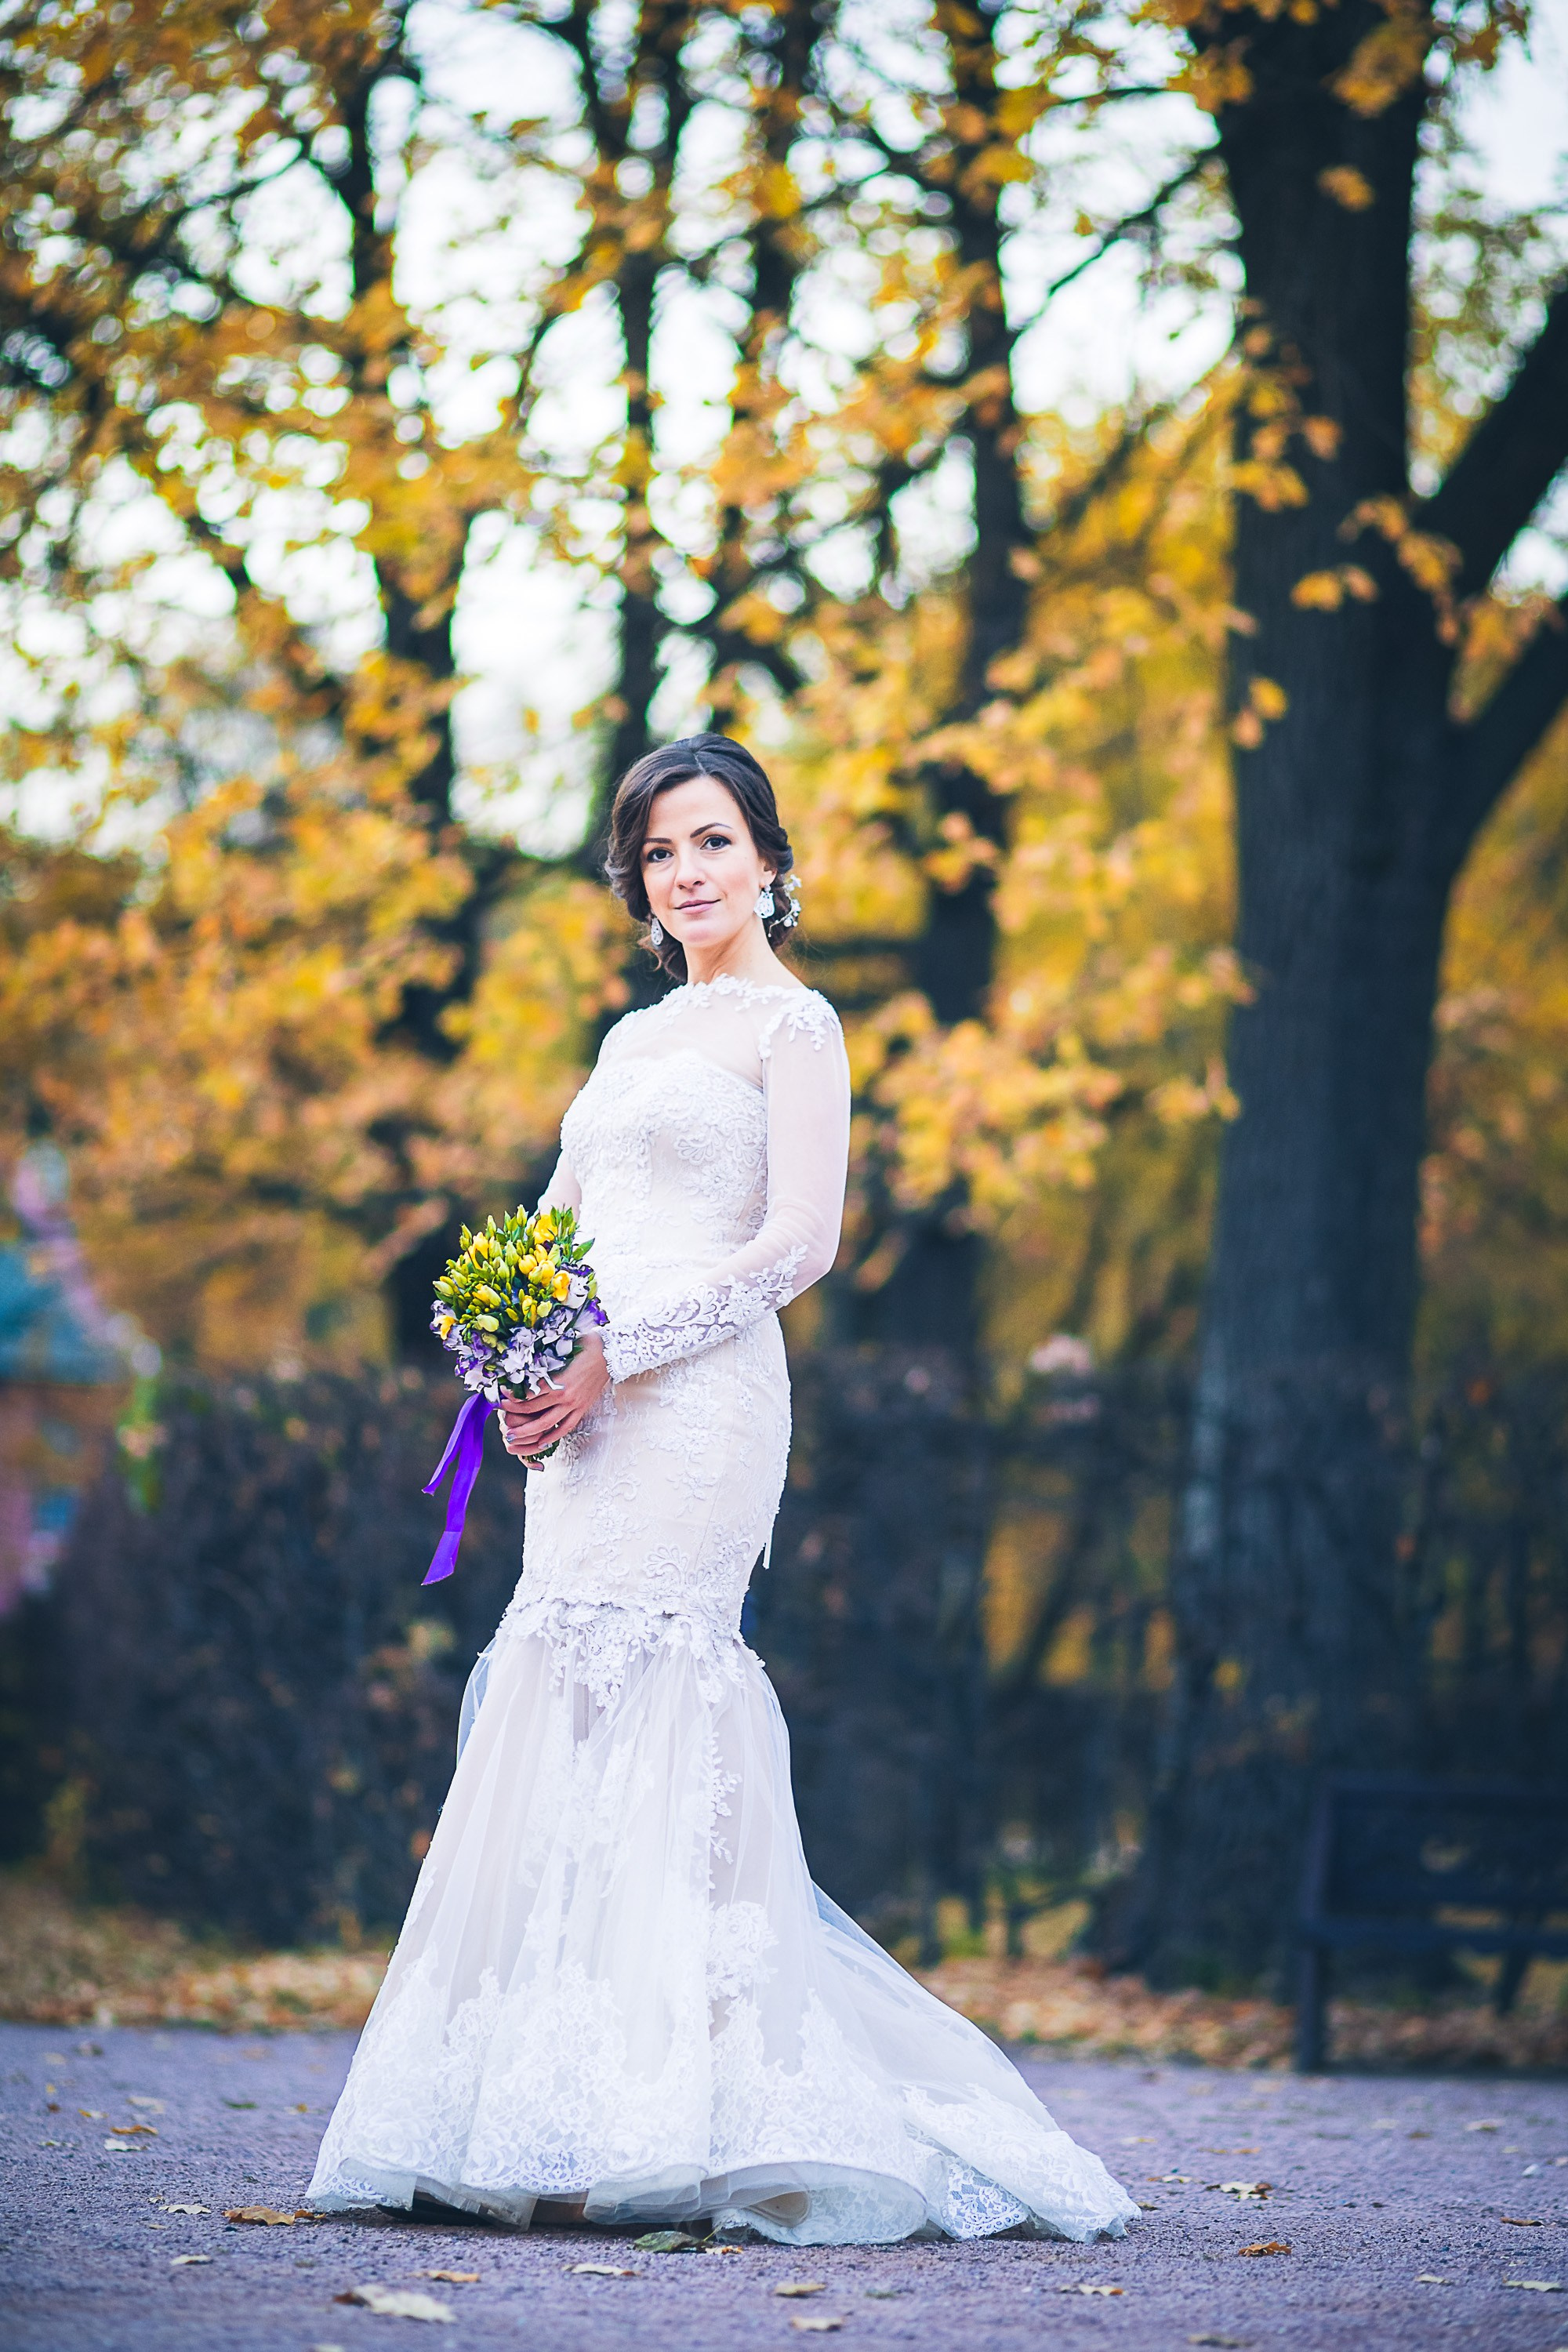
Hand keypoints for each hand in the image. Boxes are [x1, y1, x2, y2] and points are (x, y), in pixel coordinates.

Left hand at [498, 1332, 609, 1463]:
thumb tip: (522, 1361)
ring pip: (546, 1424)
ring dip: (527, 1431)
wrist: (609, 1352)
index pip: (528, 1394)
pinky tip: (542, 1441)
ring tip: (512, 1436)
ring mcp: (574, 1405)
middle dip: (514, 1414)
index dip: (512, 1397)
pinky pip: (566, 1427)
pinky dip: (553, 1436)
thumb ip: (543, 1359)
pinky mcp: (582, 1409)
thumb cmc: (585, 1345)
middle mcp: (565, 1396)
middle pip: (533, 1410)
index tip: (501, 1396)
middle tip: (501, 1416)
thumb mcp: (561, 1349)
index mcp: (558, 1380)